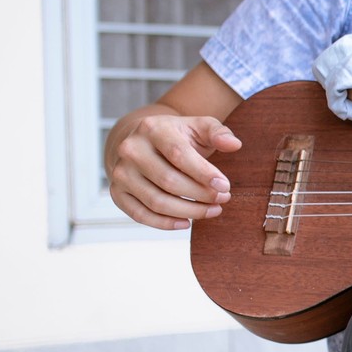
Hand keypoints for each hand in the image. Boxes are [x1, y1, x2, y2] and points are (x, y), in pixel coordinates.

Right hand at [108, 112, 242, 229]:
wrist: (141, 142)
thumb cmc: (177, 136)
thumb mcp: (198, 127)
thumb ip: (218, 133)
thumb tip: (234, 144)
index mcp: (152, 129)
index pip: (178, 154)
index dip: (203, 173)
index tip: (225, 186)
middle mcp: (131, 149)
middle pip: (168, 181)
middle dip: (200, 194)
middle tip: (223, 199)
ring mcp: (120, 172)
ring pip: (156, 201)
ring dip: (189, 211)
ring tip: (212, 210)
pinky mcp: (117, 192)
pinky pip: (140, 215)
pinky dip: (165, 223)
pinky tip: (187, 223)